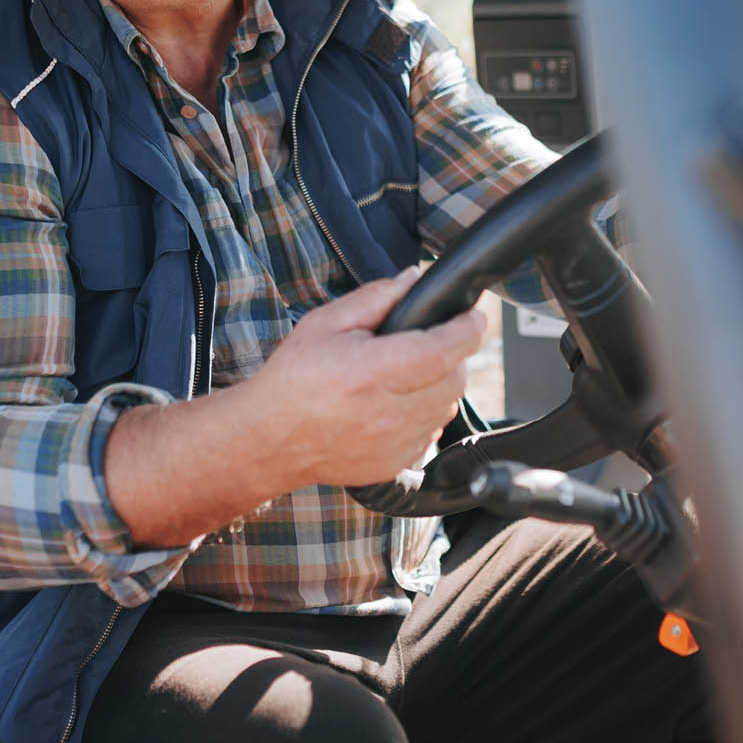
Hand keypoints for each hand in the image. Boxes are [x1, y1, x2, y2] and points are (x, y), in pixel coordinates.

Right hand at [241, 267, 486, 489]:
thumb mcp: (325, 323)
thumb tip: (413, 279)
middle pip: (454, 379)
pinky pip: (432, 431)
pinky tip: (398, 402)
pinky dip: (426, 413)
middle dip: (453, 354)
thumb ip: (374, 298)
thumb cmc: (292, 378)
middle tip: (433, 340)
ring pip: (447, 406)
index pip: (443, 349)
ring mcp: (394, 442)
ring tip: (410, 371)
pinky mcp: (396, 462)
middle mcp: (388, 411)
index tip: (475, 316)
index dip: (468, 329)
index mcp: (371, 371)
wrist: (268, 438)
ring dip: (440, 384)